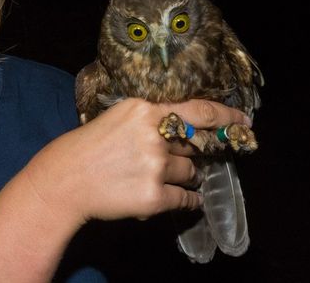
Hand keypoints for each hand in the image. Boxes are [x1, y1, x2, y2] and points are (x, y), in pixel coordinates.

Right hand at [23, 98, 249, 225]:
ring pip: (190, 171)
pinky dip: (188, 200)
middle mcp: (154, 135)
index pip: (200, 111)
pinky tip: (184, 199)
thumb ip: (151, 118)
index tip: (244, 120)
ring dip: (186, 176)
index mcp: (145, 110)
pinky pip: (185, 198)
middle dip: (198, 152)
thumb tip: (188, 127)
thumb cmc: (88, 146)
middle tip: (196, 155)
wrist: (65, 179)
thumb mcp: (119, 117)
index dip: (227, 116)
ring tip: (162, 177)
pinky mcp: (153, 195)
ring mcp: (155, 166)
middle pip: (196, 144)